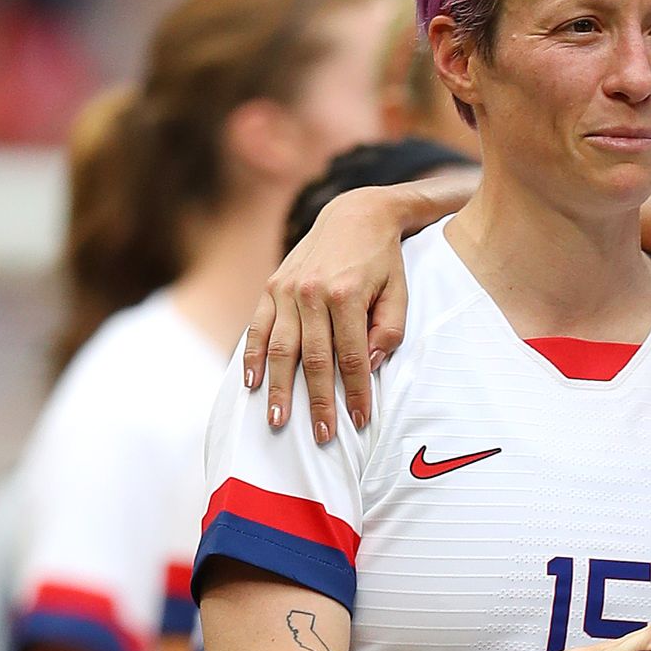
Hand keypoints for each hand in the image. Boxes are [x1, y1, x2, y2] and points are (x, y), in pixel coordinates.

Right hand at [242, 186, 411, 442]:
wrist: (355, 214)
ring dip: (278, 389)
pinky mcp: (271, 286)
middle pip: (313, 359)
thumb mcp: (399, 292)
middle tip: (321, 436)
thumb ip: (388, 331)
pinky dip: (252, 357)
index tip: (358, 420)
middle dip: (318, 402)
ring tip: (278, 422)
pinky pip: (257, 327)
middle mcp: (311, 292)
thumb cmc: (383, 261)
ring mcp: (286, 289)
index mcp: (347, 294)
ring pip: (280, 349)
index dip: (354, 392)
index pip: (351, 356)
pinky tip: (251, 384)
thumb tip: (367, 366)